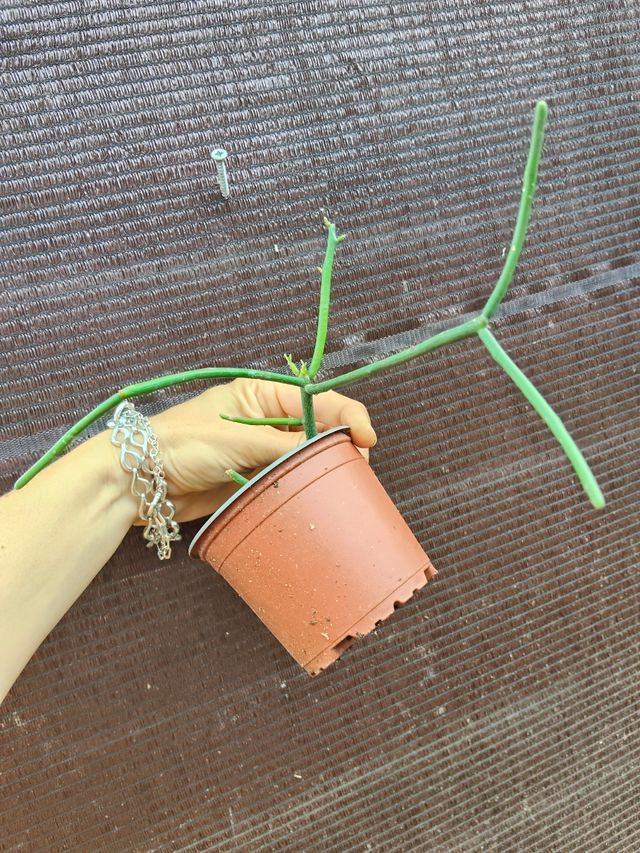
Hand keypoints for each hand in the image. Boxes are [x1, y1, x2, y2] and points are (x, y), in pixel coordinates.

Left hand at [141, 378, 376, 523]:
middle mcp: (264, 421)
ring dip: (321, 470)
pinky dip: (301, 489)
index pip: (317, 401)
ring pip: (303, 459)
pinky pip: (286, 482)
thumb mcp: (236, 438)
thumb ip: (283, 445)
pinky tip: (315, 498)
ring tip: (344, 486)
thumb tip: (326, 450)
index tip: (367, 439)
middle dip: (340, 446)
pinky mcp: (251, 479)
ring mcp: (258, 452)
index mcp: (261, 396)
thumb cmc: (181, 444)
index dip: (347, 417)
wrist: (139, 480)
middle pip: (316, 430)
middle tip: (358, 470)